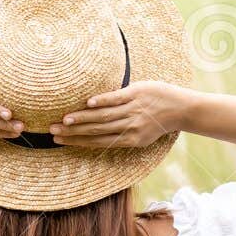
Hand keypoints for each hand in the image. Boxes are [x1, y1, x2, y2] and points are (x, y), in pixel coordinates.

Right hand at [49, 81, 191, 148]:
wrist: (182, 109)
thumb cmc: (160, 122)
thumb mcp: (142, 135)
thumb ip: (121, 135)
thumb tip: (96, 135)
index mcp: (129, 140)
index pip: (97, 141)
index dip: (77, 141)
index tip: (59, 140)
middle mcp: (129, 127)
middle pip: (95, 130)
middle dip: (73, 132)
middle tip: (53, 131)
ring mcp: (132, 110)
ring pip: (103, 116)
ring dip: (82, 118)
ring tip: (64, 119)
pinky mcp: (136, 94)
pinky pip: (116, 98)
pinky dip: (101, 101)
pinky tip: (87, 103)